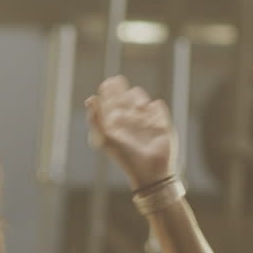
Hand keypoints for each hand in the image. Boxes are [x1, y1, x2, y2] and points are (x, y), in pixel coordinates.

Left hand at [86, 75, 177, 189]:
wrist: (149, 171)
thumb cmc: (125, 157)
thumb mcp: (105, 138)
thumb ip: (95, 119)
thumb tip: (90, 99)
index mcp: (116, 124)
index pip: (112, 101)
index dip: (109, 90)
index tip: (108, 82)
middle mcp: (130, 121)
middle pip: (125, 97)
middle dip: (122, 89)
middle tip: (118, 80)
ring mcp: (146, 122)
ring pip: (142, 99)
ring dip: (138, 97)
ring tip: (138, 107)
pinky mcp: (162, 125)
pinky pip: (158, 107)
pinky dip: (155, 107)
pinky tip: (151, 110)